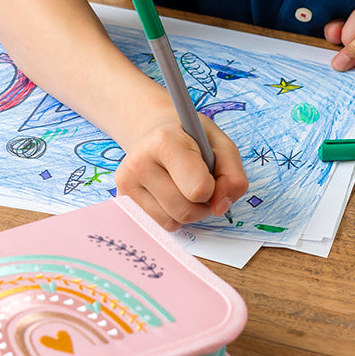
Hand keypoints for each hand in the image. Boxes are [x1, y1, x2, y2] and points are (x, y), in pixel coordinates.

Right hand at [114, 107, 248, 230]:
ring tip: (183, 187)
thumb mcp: (221, 145)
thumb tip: (220, 208)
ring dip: (188, 212)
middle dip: (202, 204)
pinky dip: (172, 215)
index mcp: (165, 141)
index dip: (213, 187)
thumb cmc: (191, 139)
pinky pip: (160, 225)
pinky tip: (168, 193)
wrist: (153, 131)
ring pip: (173, 222)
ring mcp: (126, 182)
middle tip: (199, 182)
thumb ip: (232, 176)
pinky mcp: (122, 198)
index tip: (209, 173)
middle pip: (185, 211)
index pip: (199, 189)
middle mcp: (139, 161)